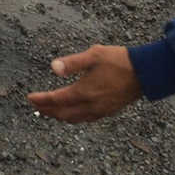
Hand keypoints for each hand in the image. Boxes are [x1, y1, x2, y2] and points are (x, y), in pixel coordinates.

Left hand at [27, 45, 142, 122]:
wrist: (145, 72)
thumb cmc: (119, 60)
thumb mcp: (93, 55)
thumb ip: (72, 62)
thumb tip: (53, 68)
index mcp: (85, 92)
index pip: (56, 100)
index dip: (41, 100)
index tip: (29, 98)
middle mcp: (91, 105)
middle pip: (63, 113)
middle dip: (47, 110)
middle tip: (35, 106)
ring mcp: (101, 111)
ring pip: (74, 119)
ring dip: (59, 116)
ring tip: (49, 111)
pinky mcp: (109, 111)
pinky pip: (86, 119)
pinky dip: (73, 118)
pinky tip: (72, 113)